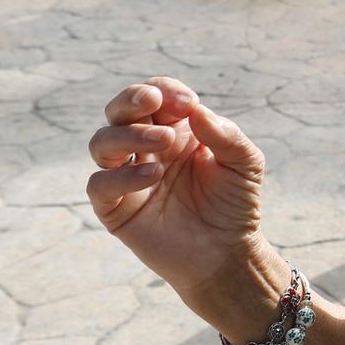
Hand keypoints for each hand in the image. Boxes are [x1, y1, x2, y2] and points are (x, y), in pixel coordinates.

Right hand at [85, 78, 266, 295]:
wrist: (228, 254)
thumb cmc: (235, 205)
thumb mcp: (244, 163)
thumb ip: (226, 134)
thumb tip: (195, 110)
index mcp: (174, 131)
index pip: (155, 96)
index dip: (164, 91)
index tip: (187, 103)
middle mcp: (145, 149)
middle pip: (118, 111)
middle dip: (130, 99)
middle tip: (152, 102)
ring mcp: (127, 176)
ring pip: (101, 142)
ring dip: (127, 134)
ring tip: (162, 143)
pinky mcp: (116, 209)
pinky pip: (100, 184)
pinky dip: (121, 175)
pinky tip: (152, 175)